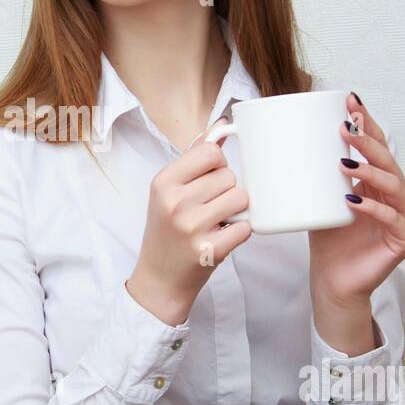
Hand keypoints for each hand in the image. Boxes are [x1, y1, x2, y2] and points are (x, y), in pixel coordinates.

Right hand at [127, 118, 252, 324]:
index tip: (208, 178)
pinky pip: (246, 226)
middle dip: (226, 189)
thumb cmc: (166, 231)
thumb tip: (220, 126)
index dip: (217, 163)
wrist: (159, 279)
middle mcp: (175, 202)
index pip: (210, 152)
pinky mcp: (210, 249)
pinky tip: (223, 237)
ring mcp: (193, 227)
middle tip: (209, 207)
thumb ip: (193, 158)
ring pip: (241, 197)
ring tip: (218, 221)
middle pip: (228, 175)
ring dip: (236, 210)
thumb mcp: (168, 191)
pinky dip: (240, 231)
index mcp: (163, 183)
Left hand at [308, 93, 404, 308]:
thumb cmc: (328, 240)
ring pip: (394, 187)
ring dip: (370, 171)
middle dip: (367, 142)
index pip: (378, 146)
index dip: (368, 123)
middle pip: (388, 162)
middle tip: (345, 129)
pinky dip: (375, 209)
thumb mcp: (319, 199)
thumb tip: (286, 139)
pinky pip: (394, 220)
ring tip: (345, 163)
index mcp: (380, 183)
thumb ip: (315, 174)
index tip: (349, 101)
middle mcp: (397, 197)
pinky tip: (355, 201)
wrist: (333, 281)